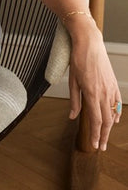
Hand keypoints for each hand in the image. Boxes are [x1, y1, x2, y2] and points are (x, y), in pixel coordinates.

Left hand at [68, 21, 121, 150]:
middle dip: (104, 136)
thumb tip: (72, 116)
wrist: (90, 43)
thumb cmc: (78, 59)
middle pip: (106, 121)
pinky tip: (115, 119)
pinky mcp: (113, 84)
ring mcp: (110, 88)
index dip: (95, 135)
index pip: (96, 120)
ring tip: (105, 136)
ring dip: (109, 127)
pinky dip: (116, 113)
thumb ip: (74, 101)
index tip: (94, 145)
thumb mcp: (72, 81)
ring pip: (113, 113)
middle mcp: (104, 93)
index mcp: (92, 93)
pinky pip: (117, 102)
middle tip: (101, 147)